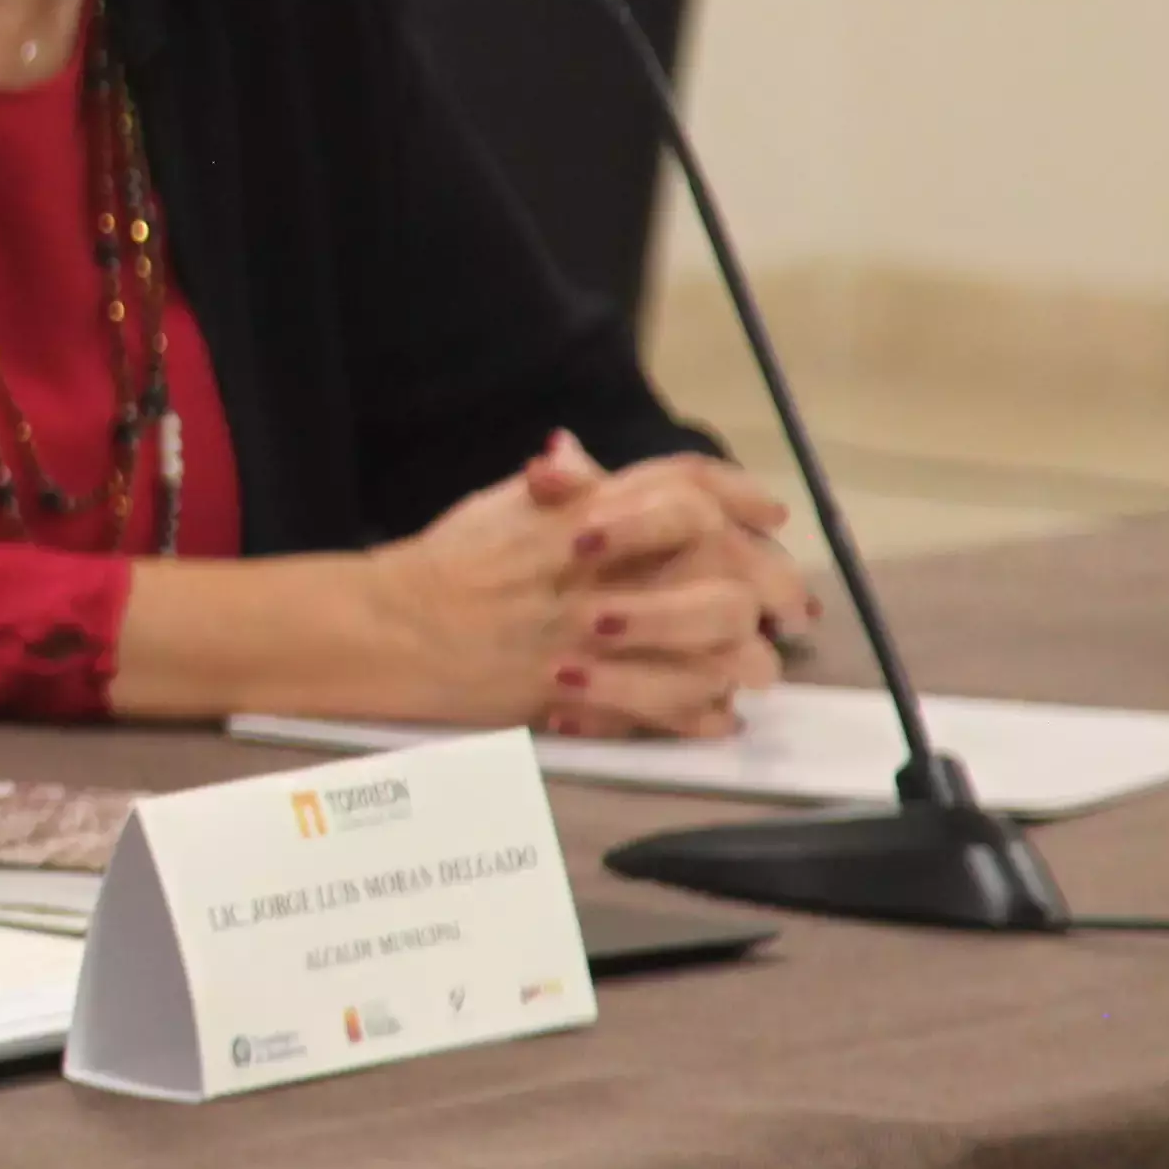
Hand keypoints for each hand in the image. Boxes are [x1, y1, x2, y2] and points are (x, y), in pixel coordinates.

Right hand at [350, 437, 795, 738]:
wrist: (383, 629)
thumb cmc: (440, 569)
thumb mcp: (495, 509)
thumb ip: (556, 490)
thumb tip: (574, 454)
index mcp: (583, 513)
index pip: (685, 486)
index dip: (740, 494)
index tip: (771, 512)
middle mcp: (598, 568)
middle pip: (724, 566)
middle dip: (767, 587)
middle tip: (784, 607)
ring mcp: (591, 630)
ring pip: (715, 643)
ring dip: (741, 657)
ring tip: (747, 666)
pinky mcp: (582, 688)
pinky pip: (673, 707)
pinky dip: (701, 714)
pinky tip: (711, 713)